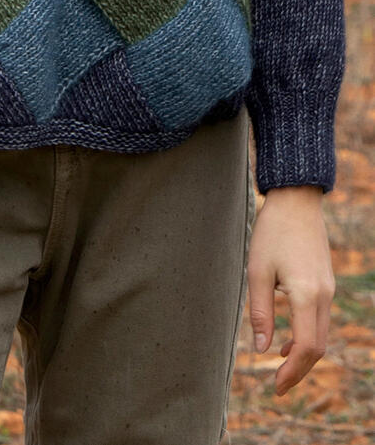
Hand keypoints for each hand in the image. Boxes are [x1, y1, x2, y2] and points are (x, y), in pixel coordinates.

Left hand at [248, 185, 335, 396]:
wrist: (296, 200)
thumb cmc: (273, 231)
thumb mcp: (258, 270)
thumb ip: (261, 312)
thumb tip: (262, 348)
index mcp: (307, 294)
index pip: (305, 347)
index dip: (291, 372)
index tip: (275, 387)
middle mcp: (324, 295)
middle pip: (317, 346)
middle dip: (299, 370)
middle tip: (277, 385)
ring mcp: (328, 288)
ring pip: (321, 334)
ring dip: (303, 354)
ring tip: (280, 366)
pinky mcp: (325, 282)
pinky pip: (320, 319)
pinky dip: (307, 335)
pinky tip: (287, 339)